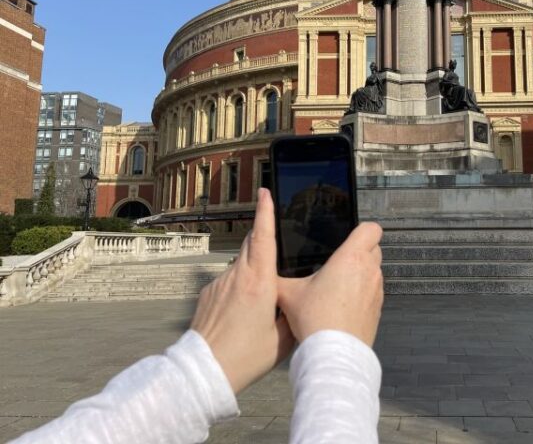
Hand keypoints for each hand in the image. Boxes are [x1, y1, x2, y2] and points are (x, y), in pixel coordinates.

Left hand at [191, 188, 294, 393]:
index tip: (265, 192)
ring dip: (254, 268)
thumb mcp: (282, 336)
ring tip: (265, 293)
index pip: (262, 237)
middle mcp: (236, 276)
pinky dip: (240, 286)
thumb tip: (298, 298)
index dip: (265, 212)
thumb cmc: (245, 357)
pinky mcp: (208, 294)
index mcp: (258, 282)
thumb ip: (291, 312)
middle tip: (278, 234)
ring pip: (240, 263)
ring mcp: (219, 284)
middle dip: (263, 234)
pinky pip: (229, 280)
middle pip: (251, 243)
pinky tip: (245, 309)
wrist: (203, 372)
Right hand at [277, 222, 383, 346]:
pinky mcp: (377, 309)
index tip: (348, 236)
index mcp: (351, 258)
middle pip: (374, 248)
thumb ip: (278, 278)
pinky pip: (373, 292)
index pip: (371, 228)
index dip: (362, 229)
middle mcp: (369, 271)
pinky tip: (344, 304)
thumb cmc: (316, 320)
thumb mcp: (289, 294)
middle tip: (339, 261)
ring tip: (339, 284)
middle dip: (360, 250)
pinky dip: (363, 293)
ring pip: (375, 270)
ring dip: (362, 272)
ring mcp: (376, 291)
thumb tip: (265, 272)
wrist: (333, 353)